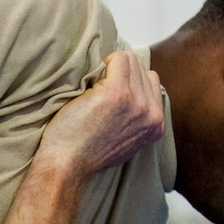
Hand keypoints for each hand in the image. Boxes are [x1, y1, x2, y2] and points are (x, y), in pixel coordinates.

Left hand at [32, 50, 165, 180]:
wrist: (67, 165)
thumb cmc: (88, 153)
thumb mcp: (126, 140)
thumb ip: (137, 118)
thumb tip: (136, 92)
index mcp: (156, 125)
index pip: (151, 81)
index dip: (129, 80)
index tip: (109, 91)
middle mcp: (151, 113)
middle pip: (141, 68)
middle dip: (119, 73)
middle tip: (98, 90)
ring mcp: (136, 102)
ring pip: (130, 60)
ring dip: (110, 68)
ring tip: (94, 89)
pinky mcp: (118, 92)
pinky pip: (118, 59)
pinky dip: (103, 62)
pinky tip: (90, 81)